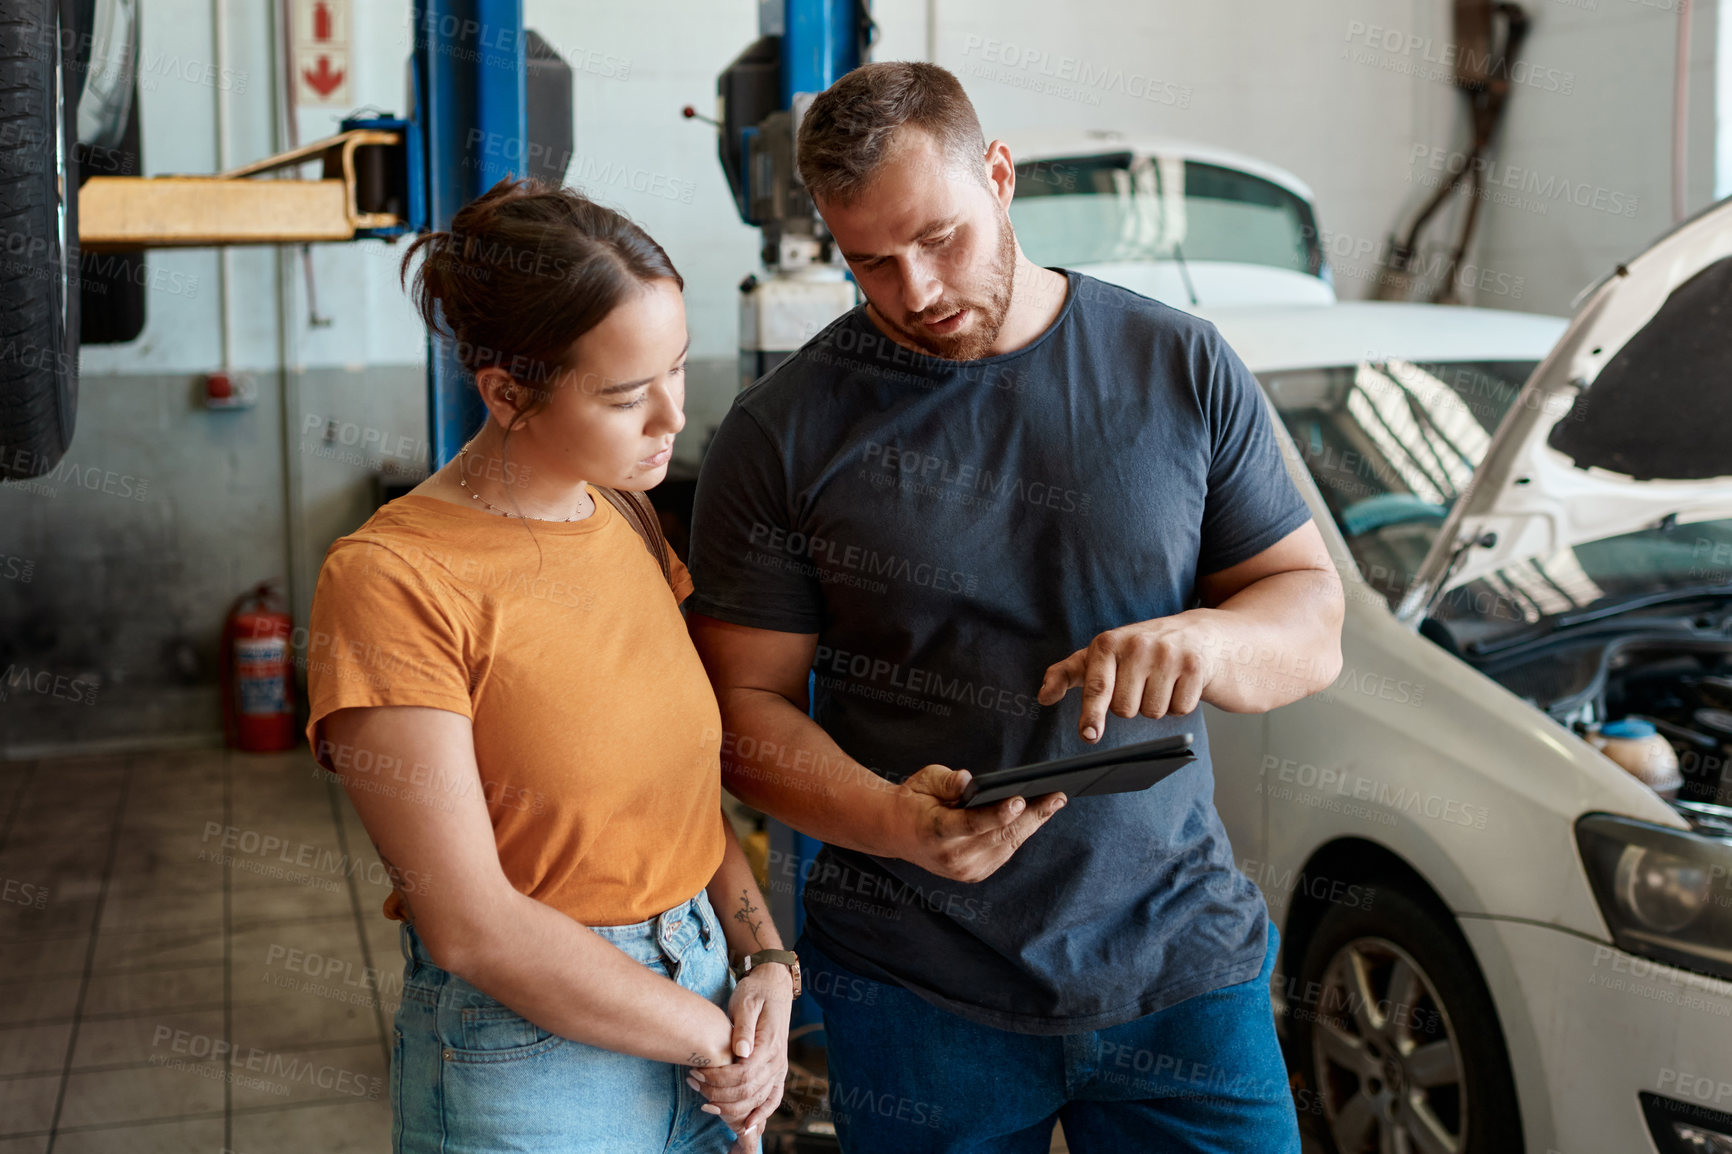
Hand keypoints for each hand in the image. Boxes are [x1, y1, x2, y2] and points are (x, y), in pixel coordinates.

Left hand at [687, 966, 792, 1148]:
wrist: (774, 984)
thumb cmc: (756, 991)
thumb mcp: (746, 1001)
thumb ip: (743, 1027)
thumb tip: (740, 1051)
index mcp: (769, 1045)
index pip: (742, 1075)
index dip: (717, 1079)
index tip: (695, 1073)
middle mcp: (777, 1061)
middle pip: (746, 1091)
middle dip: (717, 1094)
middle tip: (693, 1083)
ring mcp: (779, 1068)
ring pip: (756, 1100)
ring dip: (730, 1106)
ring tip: (704, 1100)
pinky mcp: (777, 1070)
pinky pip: (773, 1099)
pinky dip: (761, 1114)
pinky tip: (746, 1125)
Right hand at [888, 765, 1064, 882]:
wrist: (897, 833)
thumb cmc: (914, 800)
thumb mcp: (924, 780)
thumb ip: (947, 781)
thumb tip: (969, 781)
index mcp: (936, 832)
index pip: (972, 824)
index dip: (997, 814)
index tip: (1019, 800)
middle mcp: (952, 857)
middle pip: (999, 836)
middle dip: (1032, 815)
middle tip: (1057, 796)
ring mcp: (965, 870)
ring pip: (1008, 845)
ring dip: (1033, 823)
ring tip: (1054, 801)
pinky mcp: (975, 874)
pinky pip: (1005, 851)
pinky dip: (1021, 833)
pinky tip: (1036, 815)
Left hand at [1038, 610, 1224, 742]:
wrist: (1198, 633)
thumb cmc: (1139, 648)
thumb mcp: (1102, 654)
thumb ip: (1067, 673)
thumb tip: (1043, 697)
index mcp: (1108, 642)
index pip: (1097, 686)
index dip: (1092, 713)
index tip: (1089, 735)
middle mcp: (1138, 645)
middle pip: (1125, 710)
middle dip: (1131, 704)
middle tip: (1140, 682)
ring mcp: (1168, 655)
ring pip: (1152, 712)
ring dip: (1156, 705)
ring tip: (1161, 680)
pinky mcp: (1194, 667)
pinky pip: (1179, 710)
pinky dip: (1179, 704)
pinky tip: (1180, 683)